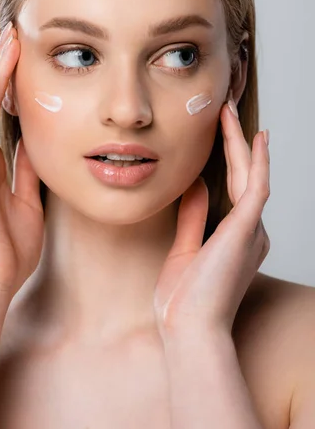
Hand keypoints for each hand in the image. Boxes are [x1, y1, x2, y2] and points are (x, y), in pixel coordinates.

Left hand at [153, 100, 270, 338]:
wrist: (188, 331)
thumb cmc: (184, 301)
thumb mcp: (185, 249)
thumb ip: (194, 216)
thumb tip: (196, 184)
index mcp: (236, 238)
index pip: (233, 189)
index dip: (228, 160)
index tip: (218, 136)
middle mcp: (251, 232)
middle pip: (243, 176)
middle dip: (235, 142)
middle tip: (225, 111)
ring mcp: (251, 230)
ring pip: (249, 175)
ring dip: (240, 142)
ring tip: (229, 113)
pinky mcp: (247, 229)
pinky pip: (256, 187)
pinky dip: (257, 161)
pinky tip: (255, 138)